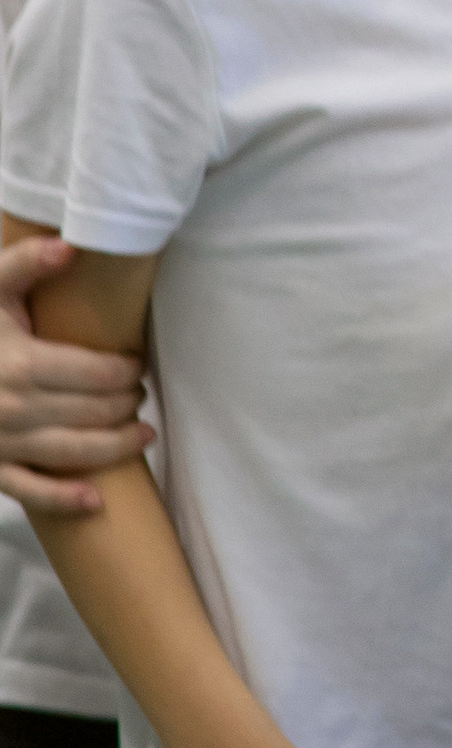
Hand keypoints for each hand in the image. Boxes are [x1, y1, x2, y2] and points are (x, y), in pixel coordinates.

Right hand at [0, 233, 151, 514]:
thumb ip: (24, 264)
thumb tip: (69, 247)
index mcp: (22, 363)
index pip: (97, 373)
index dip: (125, 370)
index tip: (136, 366)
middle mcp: (16, 408)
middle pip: (93, 411)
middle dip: (125, 404)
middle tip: (139, 396)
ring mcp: (2, 442)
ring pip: (75, 452)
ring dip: (116, 446)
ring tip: (142, 435)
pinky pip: (30, 491)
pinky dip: (65, 500)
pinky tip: (96, 500)